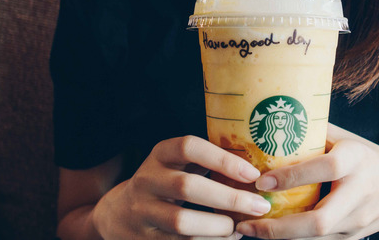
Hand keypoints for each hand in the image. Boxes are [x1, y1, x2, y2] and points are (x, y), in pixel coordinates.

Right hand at [92, 136, 271, 239]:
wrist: (119, 214)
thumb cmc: (166, 183)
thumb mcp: (178, 165)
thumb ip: (209, 163)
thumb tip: (258, 173)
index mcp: (160, 154)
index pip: (189, 147)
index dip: (222, 159)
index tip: (252, 174)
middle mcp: (147, 179)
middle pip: (188, 186)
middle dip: (229, 198)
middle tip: (259, 206)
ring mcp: (142, 210)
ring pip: (182, 221)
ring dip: (218, 227)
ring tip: (241, 227)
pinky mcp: (144, 239)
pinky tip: (227, 238)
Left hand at [235, 124, 378, 239]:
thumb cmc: (367, 158)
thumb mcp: (347, 139)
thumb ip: (315, 133)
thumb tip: (274, 119)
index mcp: (357, 160)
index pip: (326, 169)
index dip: (292, 176)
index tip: (261, 180)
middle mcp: (359, 193)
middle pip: (320, 221)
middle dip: (279, 227)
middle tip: (246, 222)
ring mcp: (357, 221)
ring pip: (316, 238)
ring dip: (279, 238)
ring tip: (247, 228)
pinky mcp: (352, 238)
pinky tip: (266, 233)